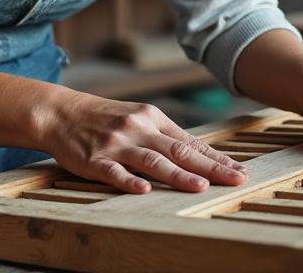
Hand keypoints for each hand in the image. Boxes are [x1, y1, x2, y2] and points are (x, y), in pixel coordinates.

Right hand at [39, 92, 249, 193]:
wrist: (62, 112)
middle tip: (235, 179)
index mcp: (153, 119)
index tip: (239, 170)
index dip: (216, 158)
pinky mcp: (94, 160)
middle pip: (179, 151)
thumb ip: (166, 136)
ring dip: (177, 175)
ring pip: (152, 161)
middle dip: (210, 167)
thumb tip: (201, 154)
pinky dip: (129, 181)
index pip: (190, 142)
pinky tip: (143, 190)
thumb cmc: (106, 119)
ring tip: (200, 186)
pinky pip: (114, 172)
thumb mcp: (139, 119)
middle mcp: (138, 130)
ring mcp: (117, 145)